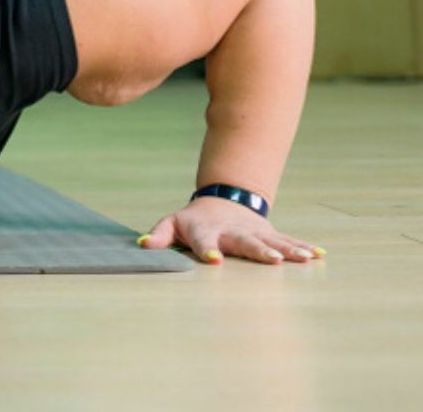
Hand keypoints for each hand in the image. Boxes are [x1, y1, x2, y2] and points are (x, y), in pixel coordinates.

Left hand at [138, 196, 326, 265]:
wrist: (221, 202)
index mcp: (206, 231)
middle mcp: (233, 232)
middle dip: (259, 250)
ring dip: (288, 250)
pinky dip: (303, 246)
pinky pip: (288, 240)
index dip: (207, 250)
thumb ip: (159, 235)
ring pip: (273, 241)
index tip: (213, 260)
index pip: (204, 241)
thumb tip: (143, 245)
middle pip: (245, 242)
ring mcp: (254, 233)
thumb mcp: (171, 223)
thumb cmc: (193, 220)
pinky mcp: (270, 234)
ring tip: (304, 259)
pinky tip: (319, 255)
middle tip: (271, 259)